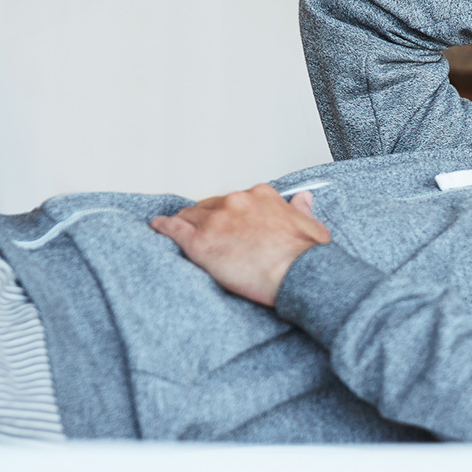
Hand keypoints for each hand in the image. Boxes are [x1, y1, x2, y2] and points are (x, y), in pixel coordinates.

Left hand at [150, 185, 329, 306]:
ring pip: (191, 216)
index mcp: (261, 196)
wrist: (298, 275)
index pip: (237, 200)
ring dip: (186, 223)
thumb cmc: (306, 257)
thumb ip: (301, 211)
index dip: (231, 213)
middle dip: (208, 219)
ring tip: (179, 231)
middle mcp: (236, 202)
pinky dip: (164, 227)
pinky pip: (174, 229)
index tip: (230, 222)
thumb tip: (302, 201)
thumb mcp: (312, 226)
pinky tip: (158, 227)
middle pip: (211, 206)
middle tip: (208, 234)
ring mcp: (217, 220)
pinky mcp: (201, 242)